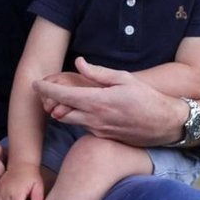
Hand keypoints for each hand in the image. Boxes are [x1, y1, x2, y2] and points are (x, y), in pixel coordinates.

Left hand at [34, 56, 184, 145]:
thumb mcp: (124, 78)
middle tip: (45, 91)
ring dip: (62, 110)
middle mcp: (95, 118)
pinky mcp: (103, 137)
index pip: (63, 95)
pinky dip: (77, 117)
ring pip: (70, 120)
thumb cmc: (146, 98)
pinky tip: (82, 108)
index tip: (35, 83)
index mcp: (98, 101)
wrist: (165, 124)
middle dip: (50, 102)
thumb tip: (78, 62)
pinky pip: (83, 126)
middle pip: (60, 111)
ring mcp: (98, 130)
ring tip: (60, 98)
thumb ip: (98, 73)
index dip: (46, 89)